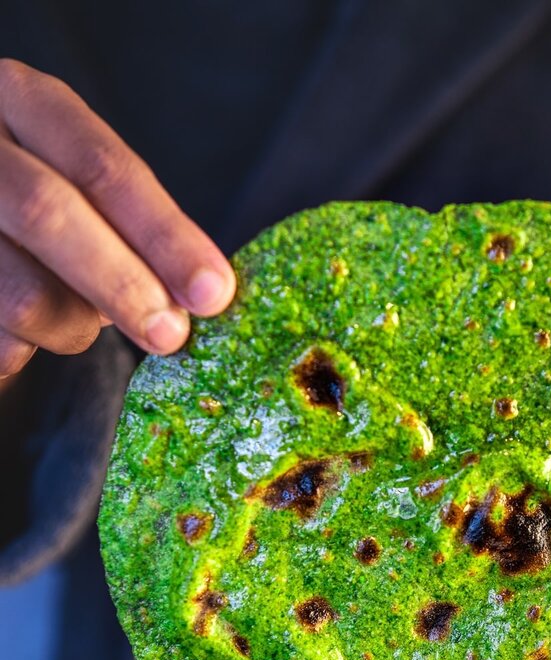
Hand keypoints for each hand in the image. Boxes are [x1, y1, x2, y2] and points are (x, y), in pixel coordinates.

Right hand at [0, 59, 235, 382]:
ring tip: (74, 323)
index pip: (101, 165)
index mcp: (21, 101)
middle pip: (50, 211)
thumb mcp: (83, 194)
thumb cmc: (38, 222)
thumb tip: (201, 295)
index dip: (164, 234)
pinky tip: (20, 332)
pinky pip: (0, 341)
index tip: (212, 292)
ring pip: (23, 292)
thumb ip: (132, 230)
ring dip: (71, 327)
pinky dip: (24, 350)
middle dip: (124, 283)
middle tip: (170, 334)